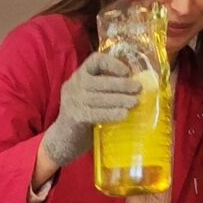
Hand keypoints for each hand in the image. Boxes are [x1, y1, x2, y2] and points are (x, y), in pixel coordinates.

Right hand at [40, 52, 146, 168]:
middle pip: (99, 80)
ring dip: (119, 99)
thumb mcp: (93, 98)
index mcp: (79, 76)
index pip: (95, 61)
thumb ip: (107, 90)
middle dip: (121, 84)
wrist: (63, 140)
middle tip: (138, 89)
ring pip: (99, 97)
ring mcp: (72, 101)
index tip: (127, 72)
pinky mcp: (74, 116)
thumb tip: (136, 86)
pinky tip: (124, 115)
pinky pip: (95, 113)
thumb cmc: (84, 118)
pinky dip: (111, 114)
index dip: (112, 63)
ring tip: (135, 102)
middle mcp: (73, 85)